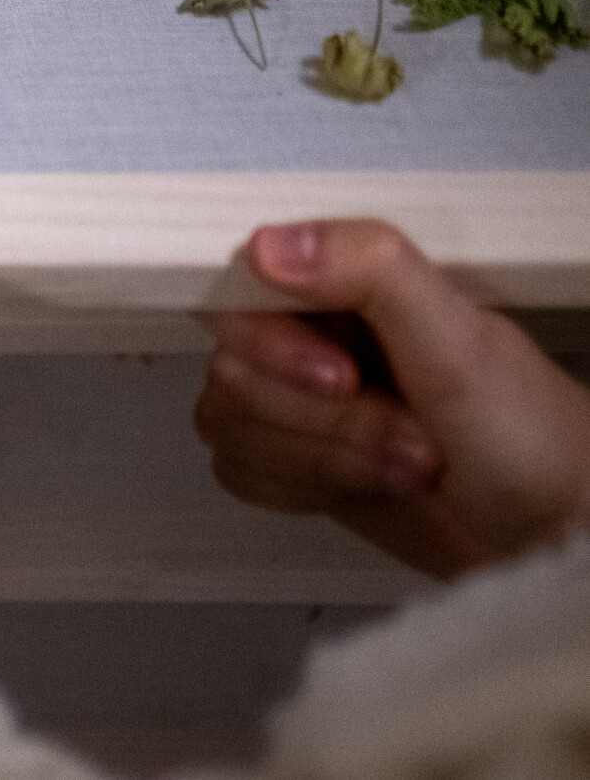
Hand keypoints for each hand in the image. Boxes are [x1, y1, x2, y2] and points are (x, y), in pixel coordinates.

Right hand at [195, 218, 589, 579]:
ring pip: (228, 424)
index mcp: (344, 287)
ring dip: (323, 460)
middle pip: (232, 371)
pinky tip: (366, 487)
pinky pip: (236, 472)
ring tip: (405, 465)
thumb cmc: (529, 438)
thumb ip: (370, 269)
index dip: (275, 345)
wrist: (556, 539)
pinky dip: (301, 489)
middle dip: (324, 422)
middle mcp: (311, 337)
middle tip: (409, 433)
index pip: (240, 291)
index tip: (341, 377)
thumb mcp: (458, 340)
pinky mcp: (294, 461)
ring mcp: (300, 404)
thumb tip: (266, 246)